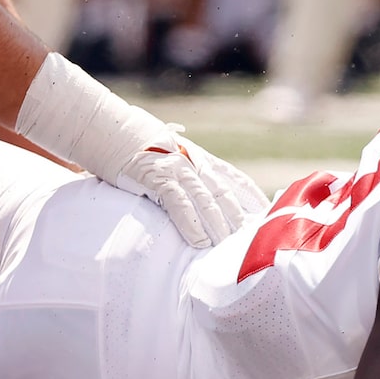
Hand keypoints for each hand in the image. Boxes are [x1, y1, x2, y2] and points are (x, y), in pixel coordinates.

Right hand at [119, 134, 270, 247]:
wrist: (111, 129)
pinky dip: (191, 224)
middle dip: (240, 220)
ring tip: (229, 250)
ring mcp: (177, 170)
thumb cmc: (140, 146)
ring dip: (220, 227)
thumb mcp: (173, 154)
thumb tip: (201, 194)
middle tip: (253, 243)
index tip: (269, 216)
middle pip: (226, 195)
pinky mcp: (157, 178)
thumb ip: (190, 172)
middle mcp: (194, 163)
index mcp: (201, 159)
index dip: (254, 199)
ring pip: (207, 201)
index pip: (236, 180)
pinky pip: (179, 204)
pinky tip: (199, 242)